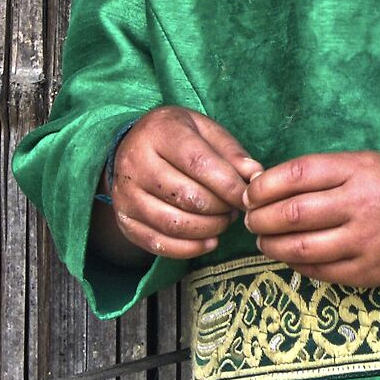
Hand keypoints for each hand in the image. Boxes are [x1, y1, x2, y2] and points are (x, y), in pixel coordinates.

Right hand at [107, 107, 260, 259]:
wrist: (132, 147)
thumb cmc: (177, 137)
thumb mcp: (205, 130)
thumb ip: (231, 152)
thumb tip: (254, 175)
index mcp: (158, 132)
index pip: (198, 164)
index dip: (229, 185)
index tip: (248, 197)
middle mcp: (135, 163)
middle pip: (187, 197)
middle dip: (221, 208)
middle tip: (235, 208)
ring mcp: (125, 195)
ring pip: (174, 224)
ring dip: (209, 229)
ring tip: (223, 220)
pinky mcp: (124, 220)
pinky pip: (159, 244)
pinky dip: (190, 248)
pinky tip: (210, 241)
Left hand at [243, 150, 379, 287]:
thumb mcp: (365, 163)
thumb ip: (322, 172)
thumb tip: (266, 187)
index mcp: (359, 171)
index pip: (297, 175)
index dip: (264, 186)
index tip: (250, 193)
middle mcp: (361, 205)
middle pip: (292, 214)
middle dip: (259, 218)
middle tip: (250, 220)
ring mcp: (364, 242)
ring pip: (299, 248)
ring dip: (271, 245)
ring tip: (263, 240)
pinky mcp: (366, 272)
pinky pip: (317, 270)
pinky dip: (294, 263)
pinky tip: (288, 255)